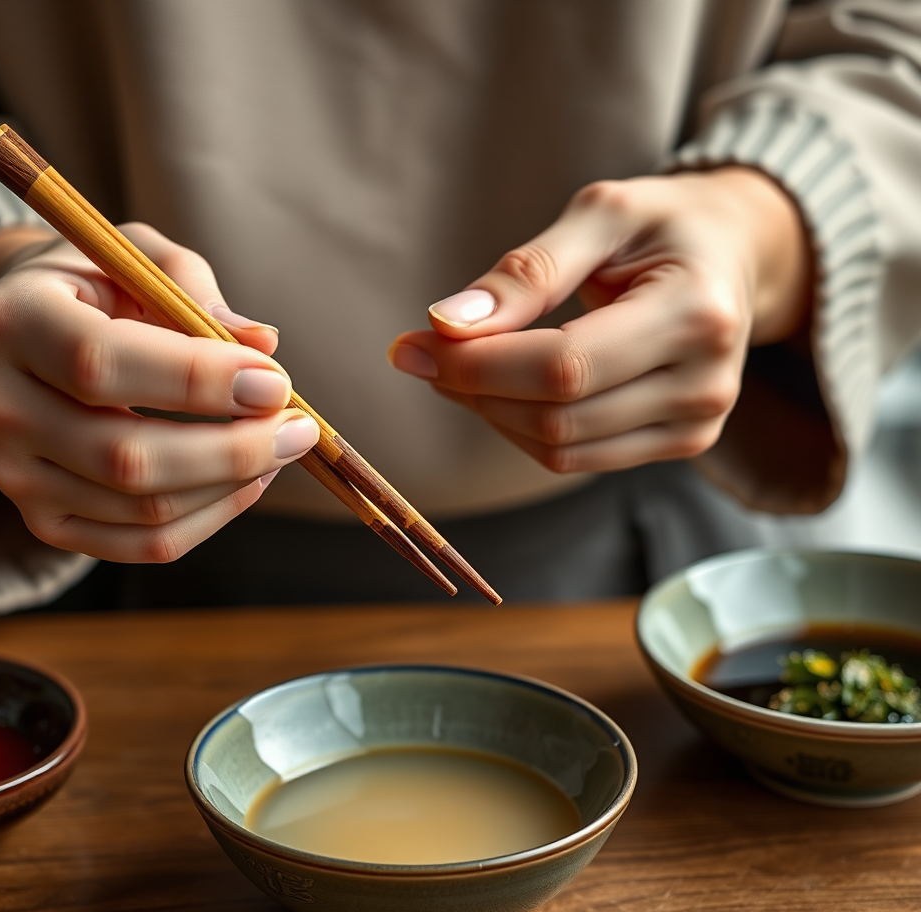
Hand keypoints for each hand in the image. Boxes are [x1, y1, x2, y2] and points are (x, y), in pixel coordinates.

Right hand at [0, 223, 318, 561]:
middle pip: (127, 457)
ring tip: (280, 447)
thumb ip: (197, 294)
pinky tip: (246, 481)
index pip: (101, 364)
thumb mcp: (141, 259)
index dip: (199, 380)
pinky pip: (143, 543)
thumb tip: (264, 348)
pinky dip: (211, 517)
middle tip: (300, 429)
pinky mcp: (44, 520)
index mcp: (14, 321)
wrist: (31, 336)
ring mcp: (14, 474)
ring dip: (233, 483)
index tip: (276, 383)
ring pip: (145, 507)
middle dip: (234, 449)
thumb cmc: (101, 287)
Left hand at [389, 167, 810, 472]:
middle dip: (473, 388)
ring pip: (560, 449)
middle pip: (557, 417)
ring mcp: (698, 425)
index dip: (478, 365)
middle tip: (425, 350)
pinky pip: (577, 458)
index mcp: (697, 314)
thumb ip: (528, 271)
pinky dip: (524, 429)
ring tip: (462, 366)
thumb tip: (447, 323)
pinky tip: (505, 389)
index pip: (565, 368)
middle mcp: (706, 384)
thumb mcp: (601, 213)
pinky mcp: (682, 445)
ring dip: (492, 413)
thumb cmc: (664, 225)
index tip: (414, 344)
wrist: (735, 256)